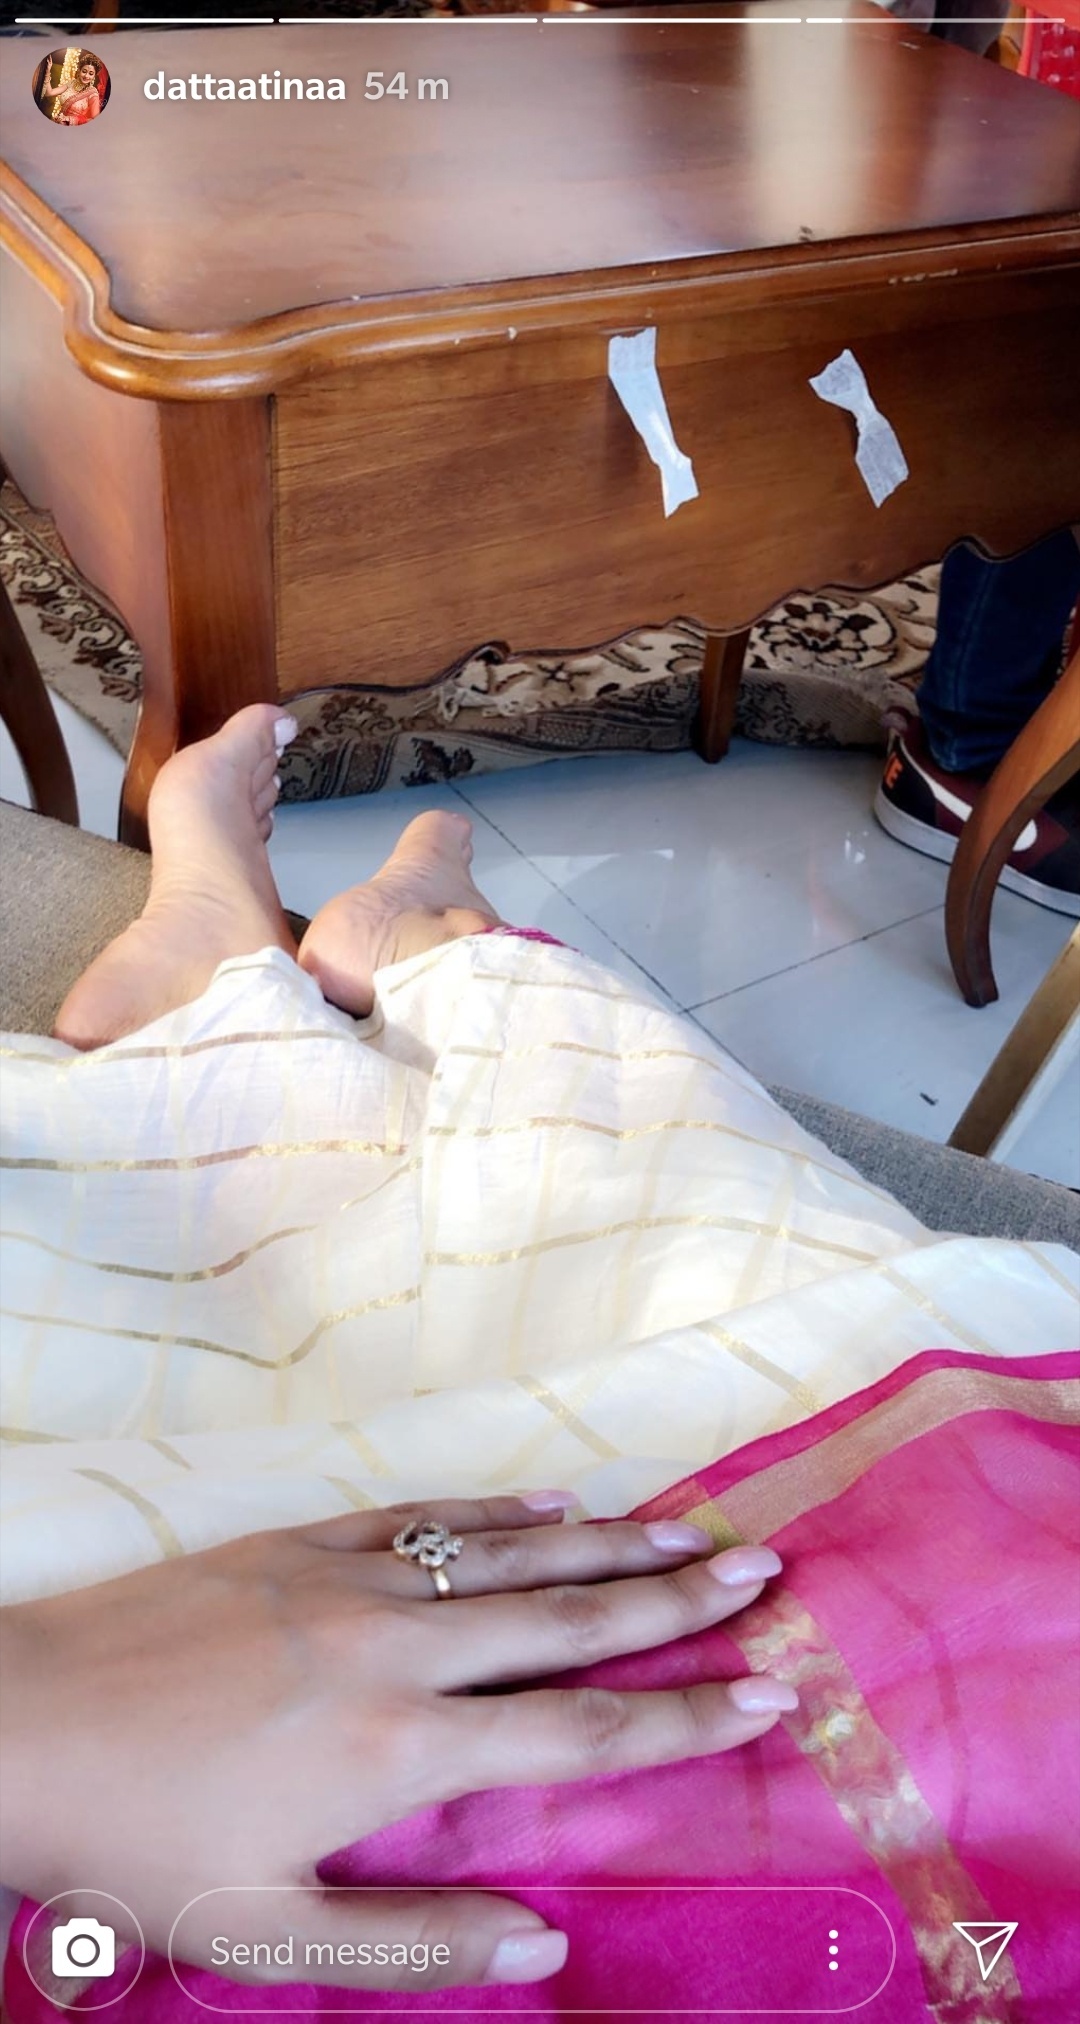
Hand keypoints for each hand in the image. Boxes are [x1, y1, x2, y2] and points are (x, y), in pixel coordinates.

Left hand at [0, 1497, 791, 1992]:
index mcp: (404, 1747)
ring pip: (511, 1553)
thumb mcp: (271, 1933)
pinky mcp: (299, 1542)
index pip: (581, 1731)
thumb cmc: (138, 1845)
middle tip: (764, 1572)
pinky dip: (500, 1511)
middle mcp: (400, 1647)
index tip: (767, 1688)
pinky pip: (426, 1517)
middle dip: (676, 1598)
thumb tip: (544, 1944)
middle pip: (571, 1617)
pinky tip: (556, 1502)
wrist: (18, 1723)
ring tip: (694, 1526)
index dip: (683, 1714)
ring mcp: (350, 1579)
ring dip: (611, 1541)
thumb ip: (416, 1938)